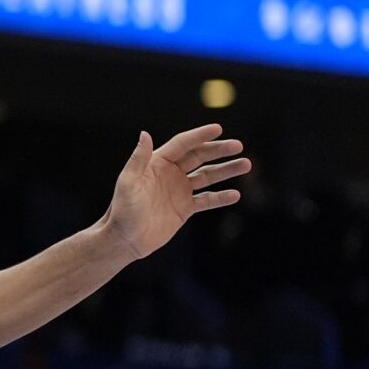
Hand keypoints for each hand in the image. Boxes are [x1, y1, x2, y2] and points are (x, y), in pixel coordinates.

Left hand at [101, 124, 248, 258]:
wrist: (125, 240)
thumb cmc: (122, 211)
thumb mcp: (128, 183)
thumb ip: (138, 160)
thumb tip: (145, 134)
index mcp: (156, 164)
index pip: (182, 145)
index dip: (199, 136)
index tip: (218, 128)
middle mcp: (170, 174)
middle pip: (199, 157)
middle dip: (219, 150)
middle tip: (238, 146)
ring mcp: (179, 190)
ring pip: (208, 176)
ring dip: (226, 170)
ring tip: (245, 164)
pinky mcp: (185, 208)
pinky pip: (207, 200)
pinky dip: (221, 197)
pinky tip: (235, 194)